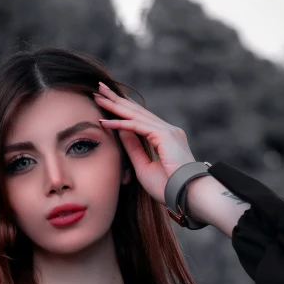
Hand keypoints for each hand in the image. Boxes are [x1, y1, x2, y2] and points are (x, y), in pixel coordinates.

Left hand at [93, 81, 196, 204]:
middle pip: (137, 111)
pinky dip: (119, 124)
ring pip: (135, 115)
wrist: (186, 195)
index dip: (123, 109)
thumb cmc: (167, 187)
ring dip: (115, 105)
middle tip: (99, 88)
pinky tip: (103, 121)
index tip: (107, 102)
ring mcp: (168, 131)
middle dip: (117, 100)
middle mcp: (168, 130)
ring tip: (98, 96)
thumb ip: (133, 147)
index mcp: (165, 138)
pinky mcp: (164, 135)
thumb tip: (121, 131)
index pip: (140, 119)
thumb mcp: (143, 166)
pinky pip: (136, 126)